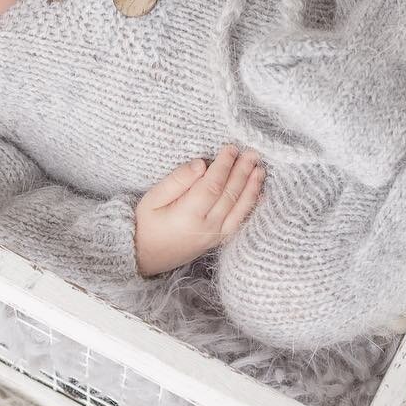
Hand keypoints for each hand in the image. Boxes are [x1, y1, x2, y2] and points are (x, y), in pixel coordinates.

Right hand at [134, 145, 264, 277]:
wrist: (145, 257)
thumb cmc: (146, 223)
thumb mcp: (152, 198)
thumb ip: (177, 180)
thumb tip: (201, 164)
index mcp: (188, 215)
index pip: (212, 185)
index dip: (224, 166)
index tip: (231, 148)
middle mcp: (206, 227)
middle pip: (230, 195)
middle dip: (242, 172)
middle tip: (252, 153)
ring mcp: (215, 236)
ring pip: (240, 209)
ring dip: (251, 188)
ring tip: (259, 169)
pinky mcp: (218, 240)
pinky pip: (240, 222)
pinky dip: (251, 207)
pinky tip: (259, 194)